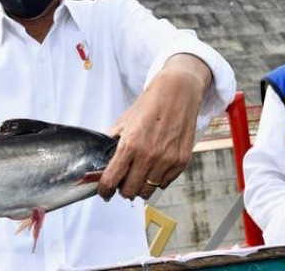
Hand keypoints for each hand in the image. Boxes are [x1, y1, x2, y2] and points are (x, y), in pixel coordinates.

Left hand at [98, 54, 210, 200]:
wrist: (178, 92)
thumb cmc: (150, 103)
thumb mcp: (125, 120)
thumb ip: (113, 141)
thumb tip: (103, 159)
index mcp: (130, 144)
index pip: (111, 180)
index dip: (104, 190)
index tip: (104, 192)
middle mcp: (148, 156)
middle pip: (129, 191)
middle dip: (122, 189)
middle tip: (123, 181)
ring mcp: (166, 160)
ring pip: (147, 191)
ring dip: (140, 187)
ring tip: (139, 176)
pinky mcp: (181, 162)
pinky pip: (164, 183)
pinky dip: (157, 180)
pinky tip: (155, 168)